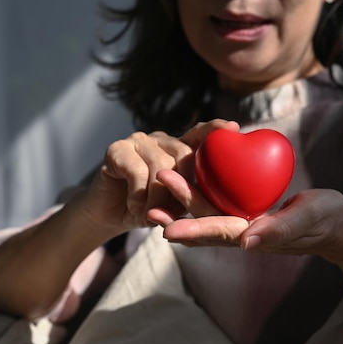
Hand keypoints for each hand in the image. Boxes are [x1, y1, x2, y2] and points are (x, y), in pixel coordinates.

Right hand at [75, 119, 239, 238]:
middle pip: (184, 154)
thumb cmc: (146, 209)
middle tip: (175, 213)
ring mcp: (138, 141)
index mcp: (178, 149)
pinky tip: (135, 208)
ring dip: (159, 198)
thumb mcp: (174, 205)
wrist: (108, 215)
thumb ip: (191, 196)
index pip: (199, 133)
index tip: (234, 128)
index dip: (215, 129)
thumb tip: (217, 204)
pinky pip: (137, 171)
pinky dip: (139, 196)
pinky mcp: (117, 149)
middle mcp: (160, 139)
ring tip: (151, 215)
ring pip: (161, 166)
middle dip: (184, 188)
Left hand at [150, 177, 342, 283]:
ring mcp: (246, 225)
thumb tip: (247, 244)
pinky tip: (185, 187)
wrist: (338, 225)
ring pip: (209, 216)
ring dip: (183, 207)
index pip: (219, 232)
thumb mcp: (310, 218)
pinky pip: (220, 207)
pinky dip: (200, 199)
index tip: (166, 228)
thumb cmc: (329, 219)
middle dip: (178, 215)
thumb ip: (281, 229)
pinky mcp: (250, 215)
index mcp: (256, 237)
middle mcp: (245, 234)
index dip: (192, 229)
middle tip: (150, 204)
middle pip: (205, 225)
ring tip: (157, 195)